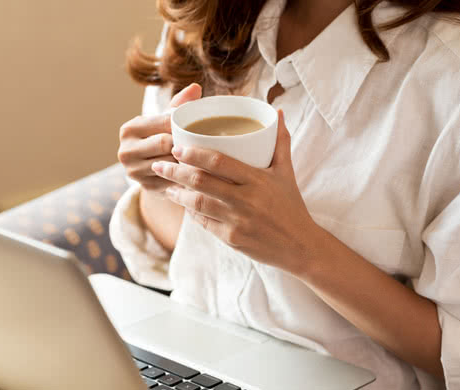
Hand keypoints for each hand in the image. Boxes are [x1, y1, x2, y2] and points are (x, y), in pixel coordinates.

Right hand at [117, 83, 202, 193]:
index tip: (200, 123)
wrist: (150, 169)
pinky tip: (197, 171)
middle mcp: (126, 151)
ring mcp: (133, 171)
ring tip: (203, 155)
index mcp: (130, 129)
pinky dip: (185, 175)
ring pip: (169, 163)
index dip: (183, 123)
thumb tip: (195, 88)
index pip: (162, 122)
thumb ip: (179, 104)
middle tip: (205, 140)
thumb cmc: (160, 136)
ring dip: (186, 160)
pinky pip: (172, 179)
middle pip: (164, 144)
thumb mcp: (165, 120)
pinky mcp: (145, 187)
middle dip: (184, 142)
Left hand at [151, 110, 320, 274]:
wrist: (300, 245)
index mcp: (257, 179)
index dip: (193, 154)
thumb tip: (276, 112)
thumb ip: (280, 142)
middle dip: (175, 172)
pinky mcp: (231, 239)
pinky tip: (183, 205)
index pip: (218, 162)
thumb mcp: (286, 172)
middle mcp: (245, 199)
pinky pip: (203, 223)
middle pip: (200, 182)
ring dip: (177, 194)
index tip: (177, 148)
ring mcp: (236, 221)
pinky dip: (190, 212)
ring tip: (165, 185)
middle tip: (159, 164)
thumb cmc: (291, 205)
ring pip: (196, 204)